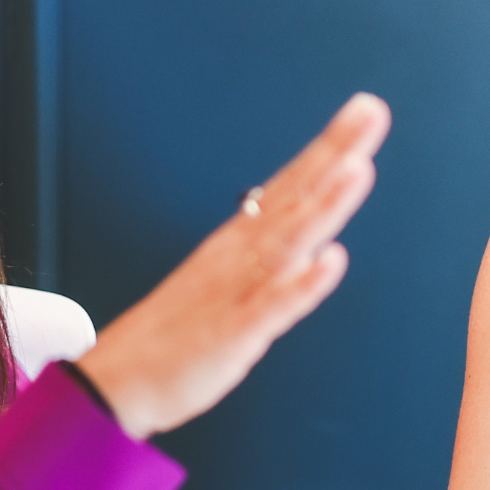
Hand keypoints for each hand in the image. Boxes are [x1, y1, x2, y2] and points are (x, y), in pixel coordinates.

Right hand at [74, 93, 390, 438]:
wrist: (120, 379)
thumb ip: (270, 250)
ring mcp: (236, 291)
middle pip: (295, 197)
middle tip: (369, 112)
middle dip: (335, 154)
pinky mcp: (232, 333)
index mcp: (241, 240)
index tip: (363, 110)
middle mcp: (240, 255)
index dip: (331, 148)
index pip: (293, 184)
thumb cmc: (179, 330)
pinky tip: (331, 261)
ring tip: (357, 168)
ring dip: (324, 205)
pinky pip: (271, 307)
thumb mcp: (231, 279)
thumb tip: (307, 223)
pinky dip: (302, 284)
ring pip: (287, 241)